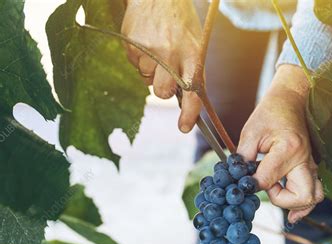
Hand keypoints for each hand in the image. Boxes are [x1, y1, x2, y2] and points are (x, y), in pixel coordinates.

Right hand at [122, 0, 201, 132]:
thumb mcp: (195, 45)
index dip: (189, 113)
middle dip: (162, 90)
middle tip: (164, 76)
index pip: (193, 91)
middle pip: (161, 92)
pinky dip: (139, 58)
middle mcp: (171, 54)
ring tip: (157, 48)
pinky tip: (146, 42)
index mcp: (192, 55)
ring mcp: (149, 49)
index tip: (183, 126)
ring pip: (146, 79)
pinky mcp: (131, 44)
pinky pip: (134, 64)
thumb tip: (186, 102)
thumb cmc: (181, 23)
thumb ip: (191, 72)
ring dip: (151, 70)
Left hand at [238, 65, 323, 222]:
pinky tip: (292, 213)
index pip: (268, 180)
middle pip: (302, 196)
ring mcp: (311, 164)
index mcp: (288, 149)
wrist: (290, 101)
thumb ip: (243, 158)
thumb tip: (237, 181)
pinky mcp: (312, 168)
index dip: (252, 185)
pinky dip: (303, 204)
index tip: (243, 180)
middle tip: (268, 189)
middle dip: (281, 201)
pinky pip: (315, 193)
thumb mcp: (250, 133)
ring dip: (295, 204)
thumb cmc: (269, 114)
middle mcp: (304, 159)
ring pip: (313, 197)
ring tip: (279, 198)